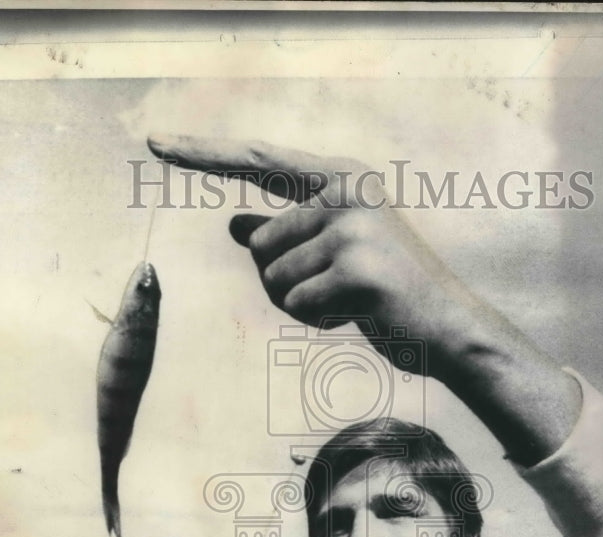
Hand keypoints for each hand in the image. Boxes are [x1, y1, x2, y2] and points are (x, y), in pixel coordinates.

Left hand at [147, 133, 582, 464]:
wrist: (448, 327)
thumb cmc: (387, 290)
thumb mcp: (334, 253)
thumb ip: (288, 234)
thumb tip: (235, 224)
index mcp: (342, 178)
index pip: (259, 161)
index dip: (205, 154)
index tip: (154, 144)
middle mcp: (347, 191)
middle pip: (261, 246)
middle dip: (285, 281)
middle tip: (338, 289)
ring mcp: (353, 227)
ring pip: (274, 279)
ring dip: (303, 304)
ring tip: (351, 300)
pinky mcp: (356, 268)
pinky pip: (296, 305)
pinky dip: (319, 321)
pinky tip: (358, 314)